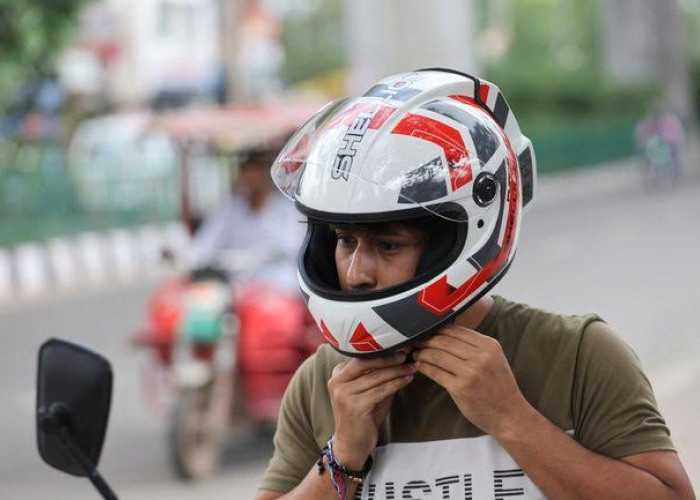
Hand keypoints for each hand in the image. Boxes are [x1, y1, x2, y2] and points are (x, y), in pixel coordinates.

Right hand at [327, 351, 415, 467]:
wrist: (352, 445)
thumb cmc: (364, 416)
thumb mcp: (370, 391)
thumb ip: (379, 375)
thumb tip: (402, 357)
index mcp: (338, 374)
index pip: (361, 355)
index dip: (382, 349)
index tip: (401, 345)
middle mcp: (337, 381)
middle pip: (366, 361)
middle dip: (389, 356)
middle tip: (408, 352)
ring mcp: (343, 394)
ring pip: (376, 376)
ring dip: (397, 370)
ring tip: (412, 366)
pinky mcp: (354, 406)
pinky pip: (380, 390)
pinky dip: (396, 383)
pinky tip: (408, 379)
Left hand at [413, 325, 529, 438]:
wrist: (510, 415)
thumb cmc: (499, 387)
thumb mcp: (494, 359)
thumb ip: (475, 346)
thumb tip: (446, 333)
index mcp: (489, 345)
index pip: (455, 330)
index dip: (437, 329)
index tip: (426, 332)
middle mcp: (481, 356)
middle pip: (444, 340)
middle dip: (426, 340)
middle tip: (415, 341)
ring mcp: (470, 372)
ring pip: (437, 355)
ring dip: (422, 353)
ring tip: (415, 353)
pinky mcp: (460, 388)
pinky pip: (435, 372)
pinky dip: (424, 367)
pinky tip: (419, 365)